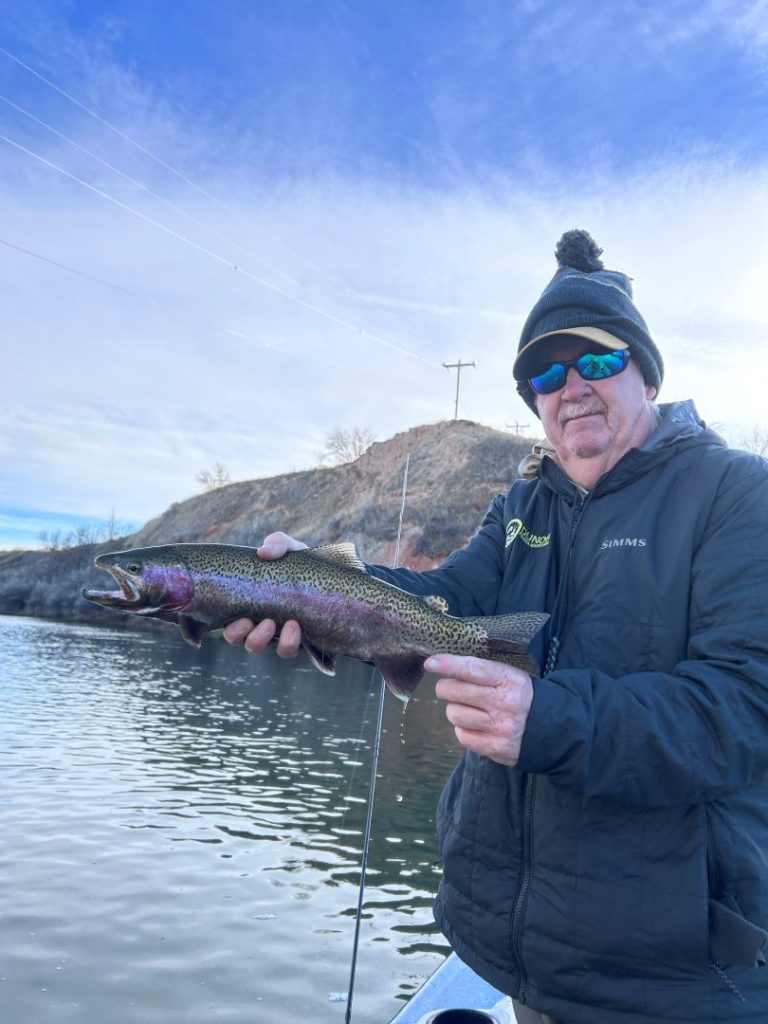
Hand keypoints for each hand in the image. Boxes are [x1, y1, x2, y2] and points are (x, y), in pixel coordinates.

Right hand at [223, 532, 306, 656]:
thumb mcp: (292, 550)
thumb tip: (262, 552)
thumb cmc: (304, 564)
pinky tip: (294, 626)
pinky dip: (287, 641)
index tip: (235, 616)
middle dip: (239, 634)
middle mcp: (262, 624)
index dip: (228, 626)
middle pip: (240, 640)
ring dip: (261, 639)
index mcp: (251, 604)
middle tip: (249, 621)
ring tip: (273, 623)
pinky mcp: (300, 643)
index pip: (230, 622)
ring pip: (261, 648)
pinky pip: (287, 651)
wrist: (337, 577)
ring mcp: (280, 636)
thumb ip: (278, 544)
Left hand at [426, 654, 533, 765]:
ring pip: (455, 714)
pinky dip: (463, 730)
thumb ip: (483, 672)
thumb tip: (444, 666)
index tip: (430, 663)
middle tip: (450, 689)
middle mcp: (505, 703)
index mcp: (509, 680)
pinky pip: (462, 736)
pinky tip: (475, 725)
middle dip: (446, 688)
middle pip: (456, 692)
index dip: (449, 665)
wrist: (553, 729)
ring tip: (469, 709)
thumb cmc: (522, 697)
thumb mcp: (511, 677)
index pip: (474, 669)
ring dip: (455, 710)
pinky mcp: (496, 747)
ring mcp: (500, 727)